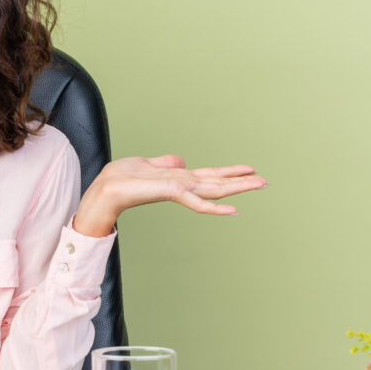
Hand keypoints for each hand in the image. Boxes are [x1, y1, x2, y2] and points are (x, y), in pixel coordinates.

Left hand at [73, 155, 266, 237]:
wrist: (104, 189)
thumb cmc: (120, 179)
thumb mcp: (145, 164)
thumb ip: (165, 164)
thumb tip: (181, 160)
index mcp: (177, 178)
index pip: (208, 175)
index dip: (229, 172)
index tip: (249, 170)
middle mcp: (182, 185)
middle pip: (217, 182)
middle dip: (241, 181)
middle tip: (266, 181)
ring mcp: (178, 190)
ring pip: (214, 189)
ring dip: (238, 187)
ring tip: (260, 184)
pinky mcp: (171, 193)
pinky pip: (197, 201)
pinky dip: (216, 206)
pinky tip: (233, 209)